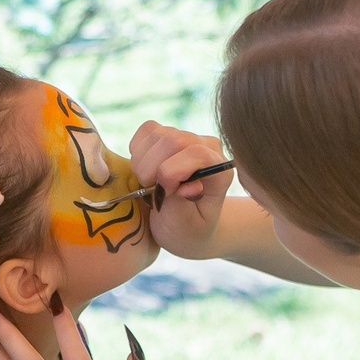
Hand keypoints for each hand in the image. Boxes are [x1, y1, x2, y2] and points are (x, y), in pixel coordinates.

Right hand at [129, 122, 230, 258]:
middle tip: (150, 191)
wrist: (184, 225)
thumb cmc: (187, 230)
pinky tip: (145, 170)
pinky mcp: (169, 134)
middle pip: (173, 140)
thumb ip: (183, 206)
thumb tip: (190, 184)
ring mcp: (188, 138)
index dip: (172, 172)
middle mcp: (208, 148)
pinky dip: (138, 151)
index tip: (162, 194)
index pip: (198, 154)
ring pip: (157, 134)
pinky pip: (147, 130)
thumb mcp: (186, 229)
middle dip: (152, 168)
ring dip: (142, 163)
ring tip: (148, 184)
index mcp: (220, 171)